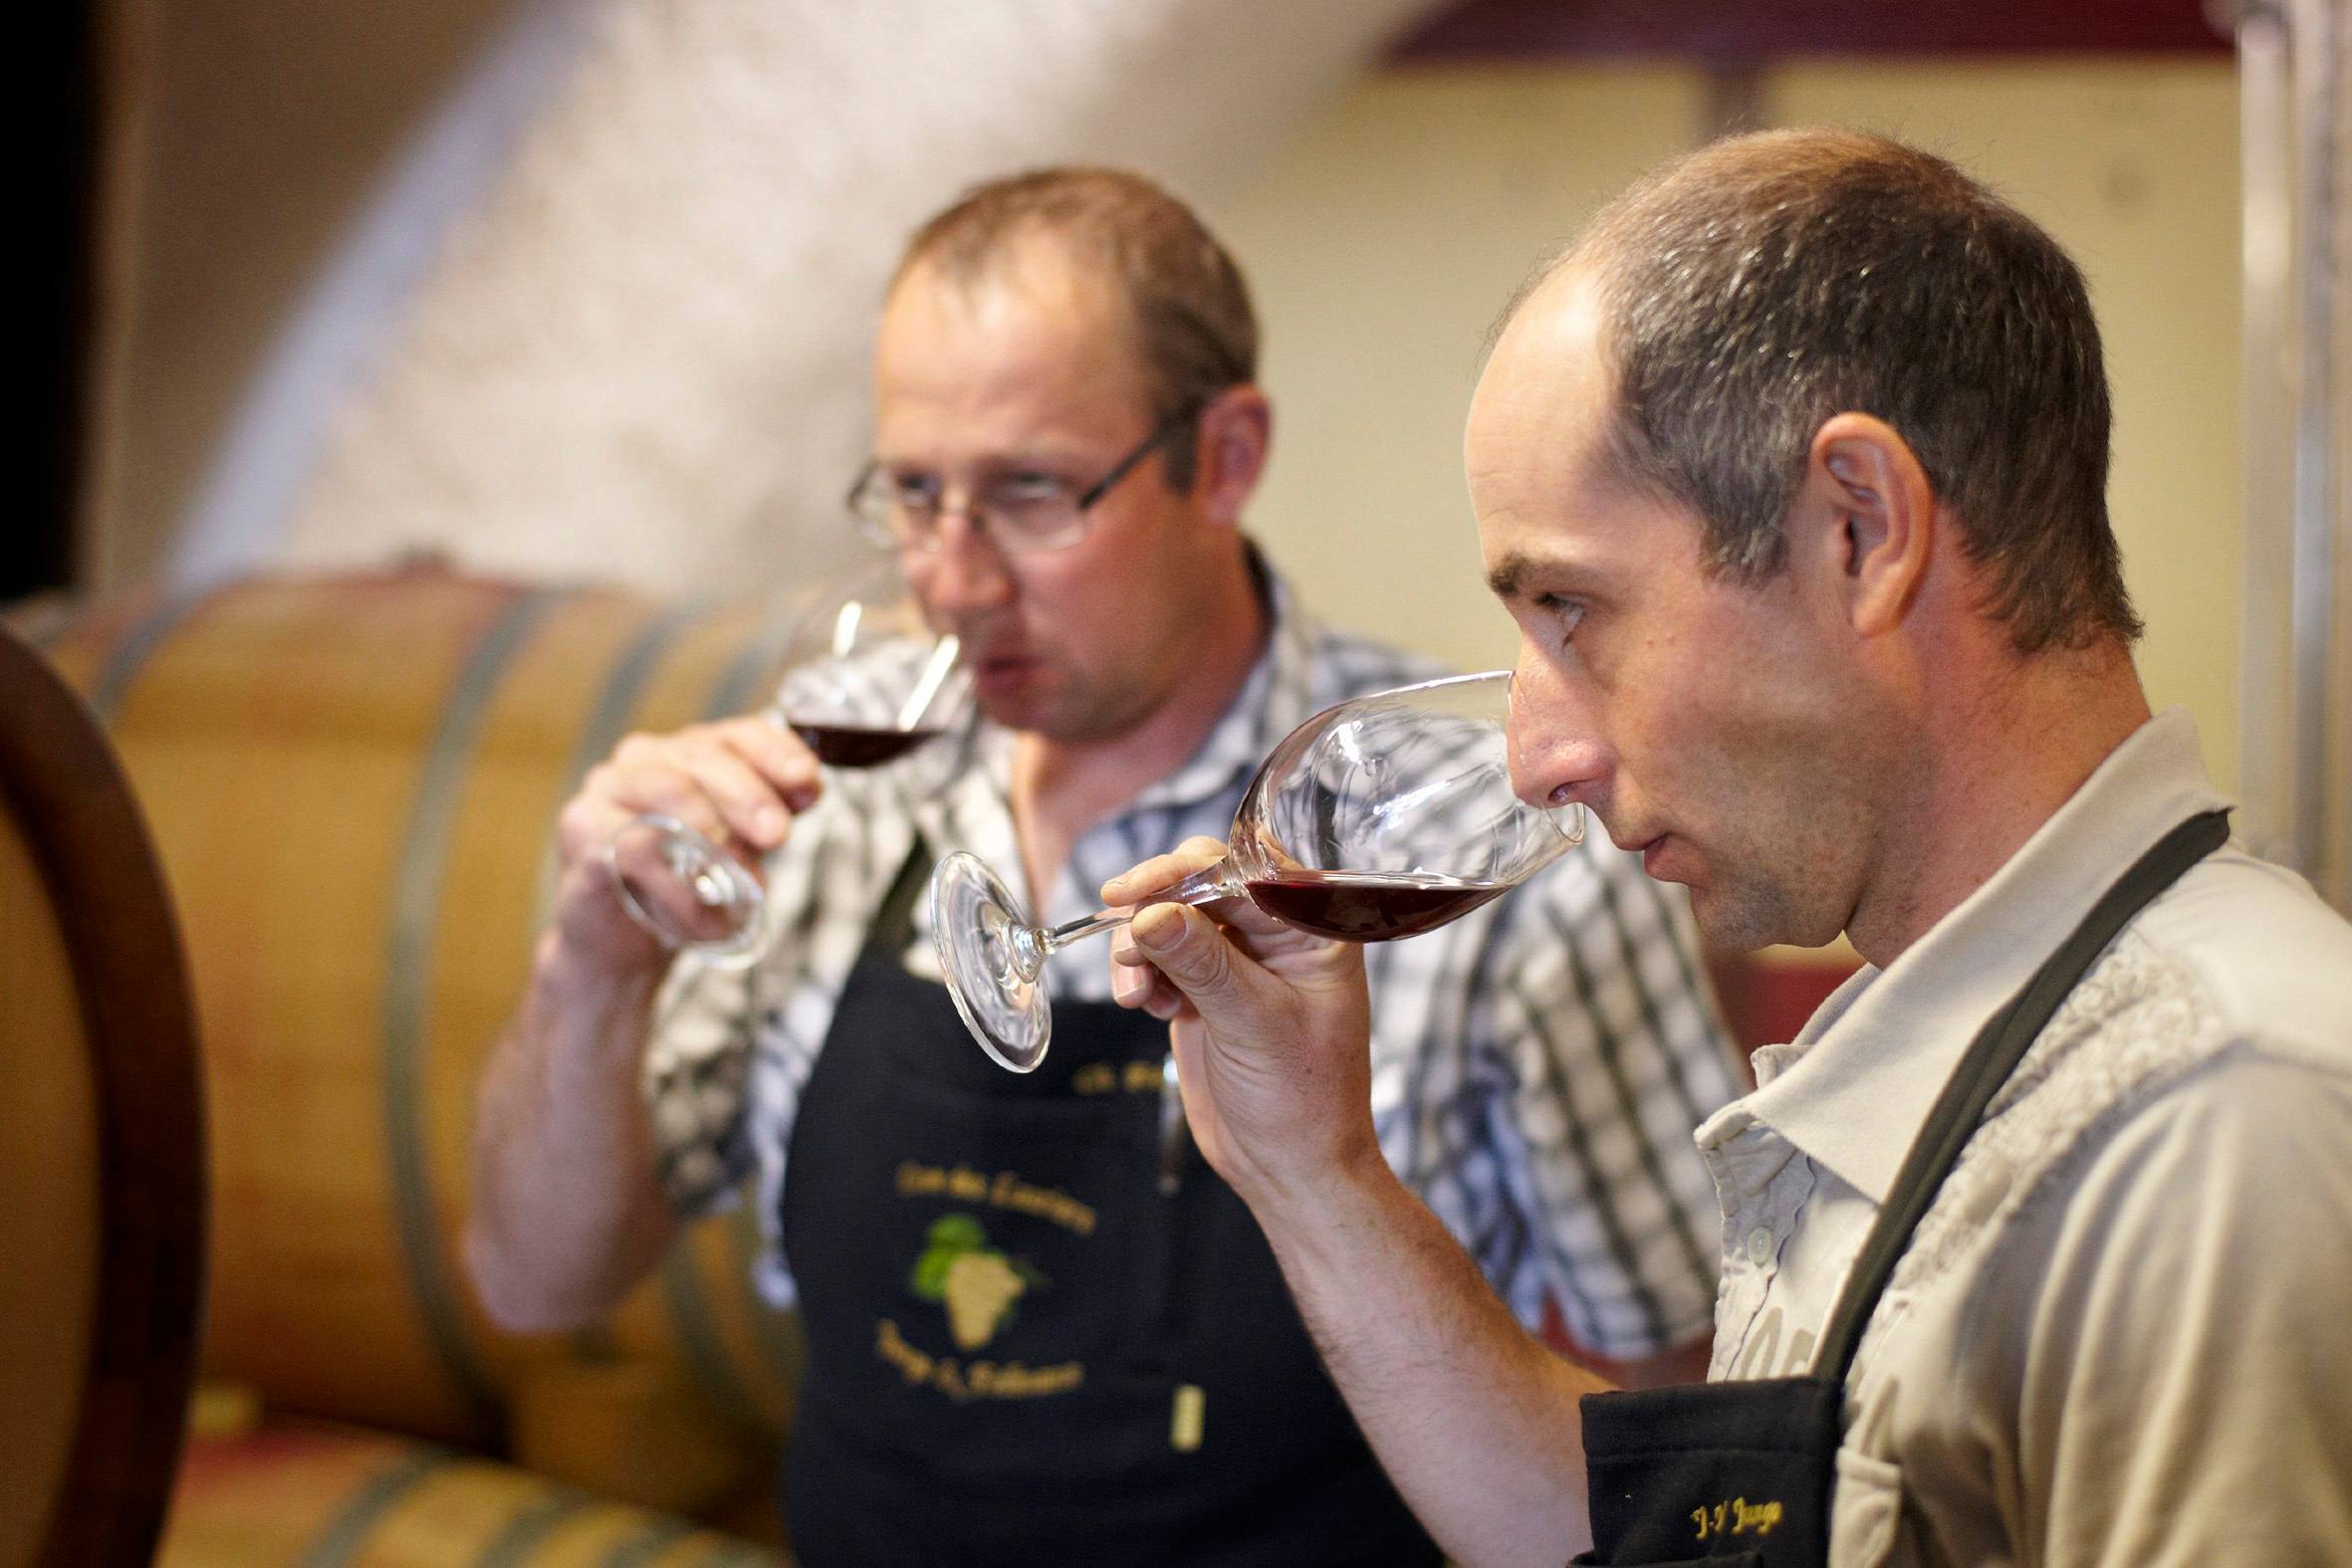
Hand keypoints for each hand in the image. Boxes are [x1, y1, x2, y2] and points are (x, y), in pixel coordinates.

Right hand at [551, 718, 822, 974]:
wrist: (620, 942)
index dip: (776, 753)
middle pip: (702, 757)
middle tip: (777, 836)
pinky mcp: (582, 830)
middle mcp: (644, 758)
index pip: (737, 733)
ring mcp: (607, 789)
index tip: (808, 784)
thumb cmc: (681, 884)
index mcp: (688, 753)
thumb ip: (771, 813)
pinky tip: (705, 918)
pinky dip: (678, 887)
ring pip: (668, 790)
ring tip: (745, 885)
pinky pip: (636, 847)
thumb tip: (809, 787)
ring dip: (715, 841)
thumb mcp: (739, 847)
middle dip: (747, 795)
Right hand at [1105, 838, 1380, 1205]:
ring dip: (1142, 946)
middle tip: (1122, 932)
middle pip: (1202, 884)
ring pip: (1172, 919)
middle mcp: (1277, 937)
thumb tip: (1150, 914)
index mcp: (1313, 932)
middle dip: (1156, 905)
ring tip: (1136, 992)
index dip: (1187, 872)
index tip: (1137, 892)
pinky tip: (1147, 1005)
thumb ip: (1204, 964)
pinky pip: (1160, 957)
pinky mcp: (1205, 990)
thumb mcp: (1254, 1026)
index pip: (1247, 871)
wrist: (1290, 1170)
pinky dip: (1142, 973)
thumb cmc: (1302, 1102)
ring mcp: (1238, 963)